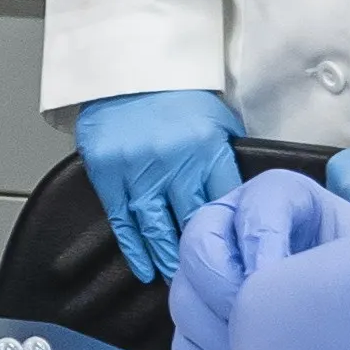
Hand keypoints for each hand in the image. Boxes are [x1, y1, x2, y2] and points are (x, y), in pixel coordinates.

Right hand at [69, 89, 247, 283]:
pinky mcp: (108, 173)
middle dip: (201, 253)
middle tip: (209, 280)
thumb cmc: (175, 95)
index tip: (236, 255)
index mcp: (207, 148)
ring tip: (177, 280)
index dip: (230, 232)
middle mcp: (174, 163)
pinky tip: (143, 268)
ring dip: (167, 258)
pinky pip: (122, 220)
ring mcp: (138, 170)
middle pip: (192, 222)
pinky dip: (133, 248)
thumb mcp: (217, 119)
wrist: (125, 69)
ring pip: (155, 228)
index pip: (224, 202)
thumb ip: (227, 157)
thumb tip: (241, 198)